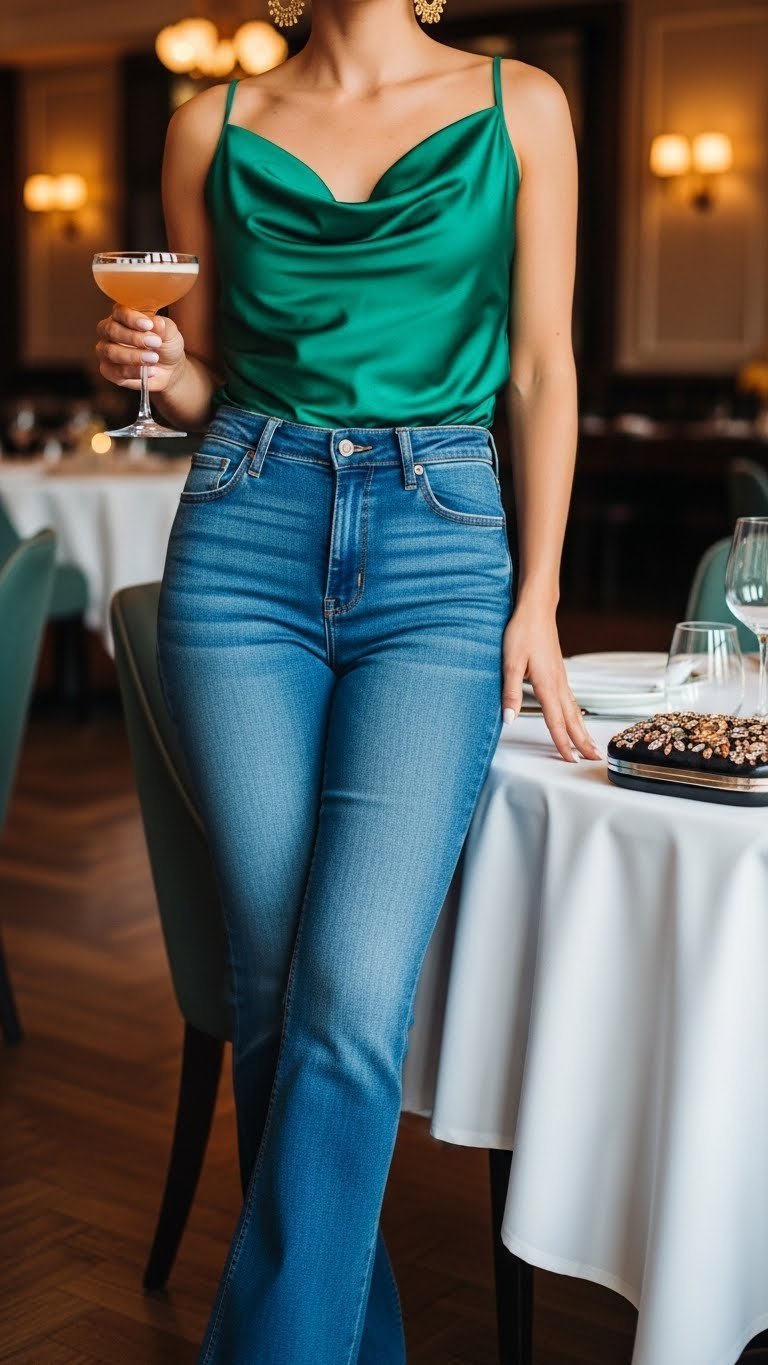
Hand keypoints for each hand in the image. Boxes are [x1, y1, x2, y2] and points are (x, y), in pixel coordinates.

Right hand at [96, 306, 185, 391]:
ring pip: (110, 351)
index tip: (148, 325)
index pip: (119, 311)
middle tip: (155, 343)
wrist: (169, 369)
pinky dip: (133, 372)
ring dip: (133, 356)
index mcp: (122, 315)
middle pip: (111, 330)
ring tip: (154, 358)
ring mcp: (106, 350)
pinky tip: (151, 371)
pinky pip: (114, 371)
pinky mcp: (108, 370)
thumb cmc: (165, 344)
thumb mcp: (169, 332)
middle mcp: (109, 331)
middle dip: (133, 338)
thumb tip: (155, 322)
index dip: (132, 318)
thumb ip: (161, 326)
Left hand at [501, 597, 602, 762]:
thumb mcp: (510, 662)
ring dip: (583, 730)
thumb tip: (509, 719)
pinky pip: (571, 699)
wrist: (536, 609)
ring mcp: (561, 677)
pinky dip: (577, 714)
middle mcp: (558, 683)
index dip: (562, 742)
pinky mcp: (559, 672)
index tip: (569, 760)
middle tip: (593, 760)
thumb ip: (510, 692)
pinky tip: (577, 717)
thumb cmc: (522, 632)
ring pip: (574, 709)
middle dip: (582, 741)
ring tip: (590, 745)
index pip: (555, 721)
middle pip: (572, 719)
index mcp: (546, 684)